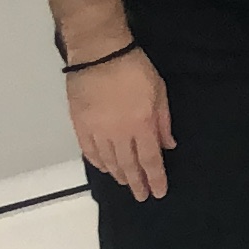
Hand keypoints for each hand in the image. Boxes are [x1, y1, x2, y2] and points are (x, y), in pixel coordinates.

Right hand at [68, 46, 172, 199]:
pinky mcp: (80, 124)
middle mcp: (119, 134)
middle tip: (141, 196)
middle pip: (128, 166)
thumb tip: (168, 145)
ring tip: (124, 183)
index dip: (155, 178)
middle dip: (136, 183)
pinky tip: (103, 168)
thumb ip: (163, 121)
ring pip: (108, 162)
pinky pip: (89, 151)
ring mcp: (97, 131)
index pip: (150, 160)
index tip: (158, 192)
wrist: (99, 52)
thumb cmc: (134, 67)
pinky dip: (97, 162)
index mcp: (141, 125)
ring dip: (118, 175)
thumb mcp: (159, 90)